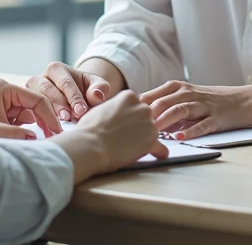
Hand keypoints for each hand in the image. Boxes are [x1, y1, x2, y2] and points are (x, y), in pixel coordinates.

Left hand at [0, 79, 62, 137]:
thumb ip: (16, 134)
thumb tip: (35, 138)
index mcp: (4, 89)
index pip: (37, 100)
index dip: (50, 116)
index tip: (58, 132)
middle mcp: (4, 92)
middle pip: (33, 105)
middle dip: (43, 122)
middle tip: (53, 138)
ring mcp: (2, 101)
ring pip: (27, 114)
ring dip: (33, 127)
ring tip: (40, 142)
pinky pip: (18, 120)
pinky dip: (24, 130)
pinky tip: (26, 140)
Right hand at [26, 61, 115, 121]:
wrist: (77, 98)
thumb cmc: (87, 91)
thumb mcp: (95, 86)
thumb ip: (99, 88)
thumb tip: (96, 96)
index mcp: (57, 69)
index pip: (65, 82)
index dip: (74, 97)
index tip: (81, 111)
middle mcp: (41, 78)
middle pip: (47, 90)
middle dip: (59, 105)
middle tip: (69, 118)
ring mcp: (32, 92)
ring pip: (36, 101)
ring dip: (48, 113)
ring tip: (59, 125)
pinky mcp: (27, 106)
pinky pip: (30, 114)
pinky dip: (40, 122)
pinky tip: (49, 132)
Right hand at [54, 91, 168, 182]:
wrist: (90, 145)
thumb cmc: (90, 128)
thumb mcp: (102, 108)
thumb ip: (115, 108)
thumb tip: (117, 115)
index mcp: (129, 96)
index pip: (136, 105)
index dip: (130, 115)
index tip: (124, 123)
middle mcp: (142, 107)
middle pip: (146, 116)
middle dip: (139, 125)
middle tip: (127, 135)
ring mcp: (149, 124)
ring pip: (152, 131)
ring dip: (145, 138)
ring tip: (132, 147)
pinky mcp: (151, 141)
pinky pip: (161, 148)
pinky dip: (158, 152)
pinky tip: (155, 155)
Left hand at [141, 80, 251, 137]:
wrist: (241, 101)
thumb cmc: (207, 100)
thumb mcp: (184, 97)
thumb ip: (163, 104)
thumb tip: (138, 115)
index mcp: (178, 88)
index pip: (153, 95)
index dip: (137, 107)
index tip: (122, 118)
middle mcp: (188, 93)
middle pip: (163, 102)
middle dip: (148, 115)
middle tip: (132, 128)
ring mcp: (202, 105)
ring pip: (180, 111)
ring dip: (165, 121)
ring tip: (153, 132)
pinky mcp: (215, 118)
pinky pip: (201, 125)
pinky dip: (189, 132)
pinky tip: (179, 139)